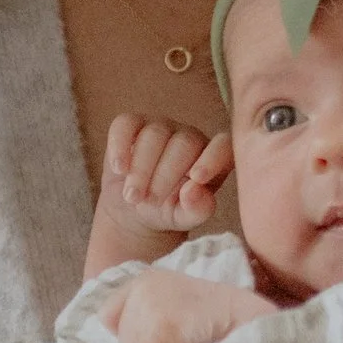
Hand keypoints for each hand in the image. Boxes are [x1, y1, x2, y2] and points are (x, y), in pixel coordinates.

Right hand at [85, 117, 233, 274]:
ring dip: (140, 169)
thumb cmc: (167, 210)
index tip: (197, 178)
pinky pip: (126, 124)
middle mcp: (190, 137)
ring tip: (132, 197)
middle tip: (150, 202)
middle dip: (164, 175)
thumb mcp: (184, 218)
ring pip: (154, 134)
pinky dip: (120, 145)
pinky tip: (119, 169)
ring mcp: (161, 127)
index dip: (212, 158)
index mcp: (213, 157)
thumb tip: (193, 192)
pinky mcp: (132, 124)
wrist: (133, 206)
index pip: (223, 146)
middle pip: (183, 143)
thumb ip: (196, 209)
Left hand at [98, 264, 276, 342]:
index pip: (108, 316)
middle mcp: (145, 284)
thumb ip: (151, 321)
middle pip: (120, 341)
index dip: (132, 338)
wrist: (261, 327)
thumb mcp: (182, 310)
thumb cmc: (229, 326)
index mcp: (148, 277)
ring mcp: (152, 304)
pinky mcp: (162, 327)